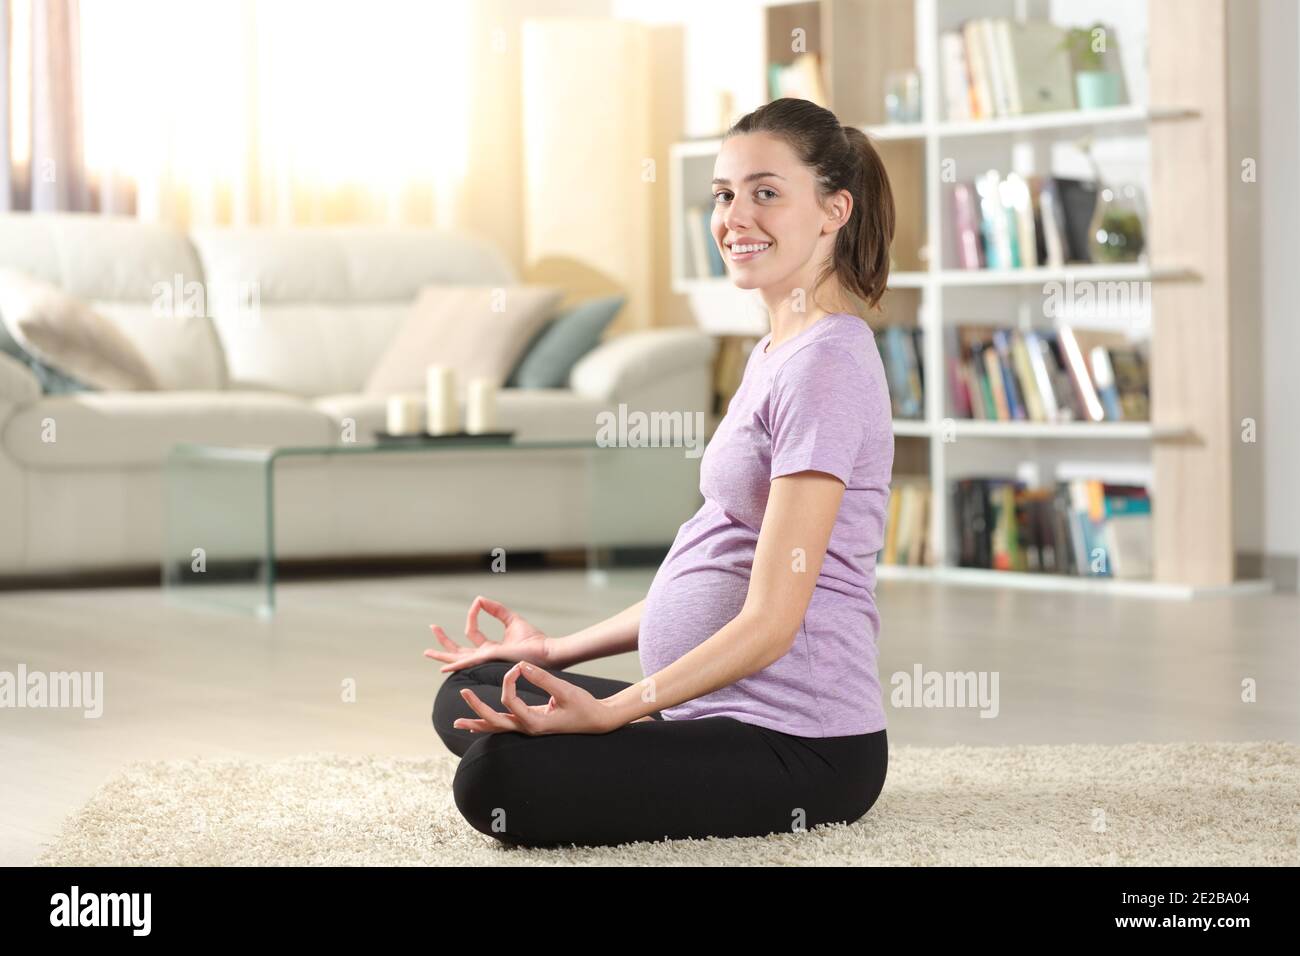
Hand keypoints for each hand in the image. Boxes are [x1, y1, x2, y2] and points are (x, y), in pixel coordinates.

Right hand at [424, 595, 553, 673]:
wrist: (547, 651)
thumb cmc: (534, 640)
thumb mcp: (511, 619)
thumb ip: (496, 610)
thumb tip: (480, 599)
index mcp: (490, 649)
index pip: (472, 633)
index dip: (472, 616)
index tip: (476, 604)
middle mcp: (485, 657)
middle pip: (458, 651)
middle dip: (444, 642)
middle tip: (433, 630)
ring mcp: (485, 661)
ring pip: (458, 659)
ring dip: (442, 653)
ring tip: (427, 651)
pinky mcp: (489, 660)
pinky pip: (468, 662)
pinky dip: (454, 664)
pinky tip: (443, 668)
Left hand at [453, 662, 619, 735]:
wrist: (597, 721)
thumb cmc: (584, 706)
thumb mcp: (565, 690)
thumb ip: (542, 679)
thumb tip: (522, 666)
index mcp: (535, 722)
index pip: (510, 700)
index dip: (509, 681)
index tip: (517, 667)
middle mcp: (528, 729)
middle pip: (495, 721)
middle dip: (477, 708)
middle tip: (464, 692)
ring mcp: (528, 729)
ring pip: (497, 728)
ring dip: (478, 722)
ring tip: (458, 722)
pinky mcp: (530, 725)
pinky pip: (505, 726)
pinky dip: (490, 724)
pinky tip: (478, 725)